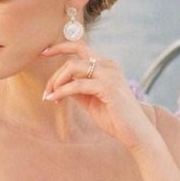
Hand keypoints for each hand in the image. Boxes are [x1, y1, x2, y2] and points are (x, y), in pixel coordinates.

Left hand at [41, 41, 155, 150]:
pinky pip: (77, 85)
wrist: (135, 133)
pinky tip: (54, 99)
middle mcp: (109, 65)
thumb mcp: (91, 100)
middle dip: (55, 74)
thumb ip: (77, 89)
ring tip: (49, 97)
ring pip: (73, 68)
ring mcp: (110, 75)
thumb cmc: (114, 117)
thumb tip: (58, 84)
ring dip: (56, 82)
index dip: (61, 47)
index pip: (81, 46)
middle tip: (45, 91)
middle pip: (73, 58)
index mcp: (107, 65)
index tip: (44, 52)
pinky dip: (62, 91)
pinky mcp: (108, 87)